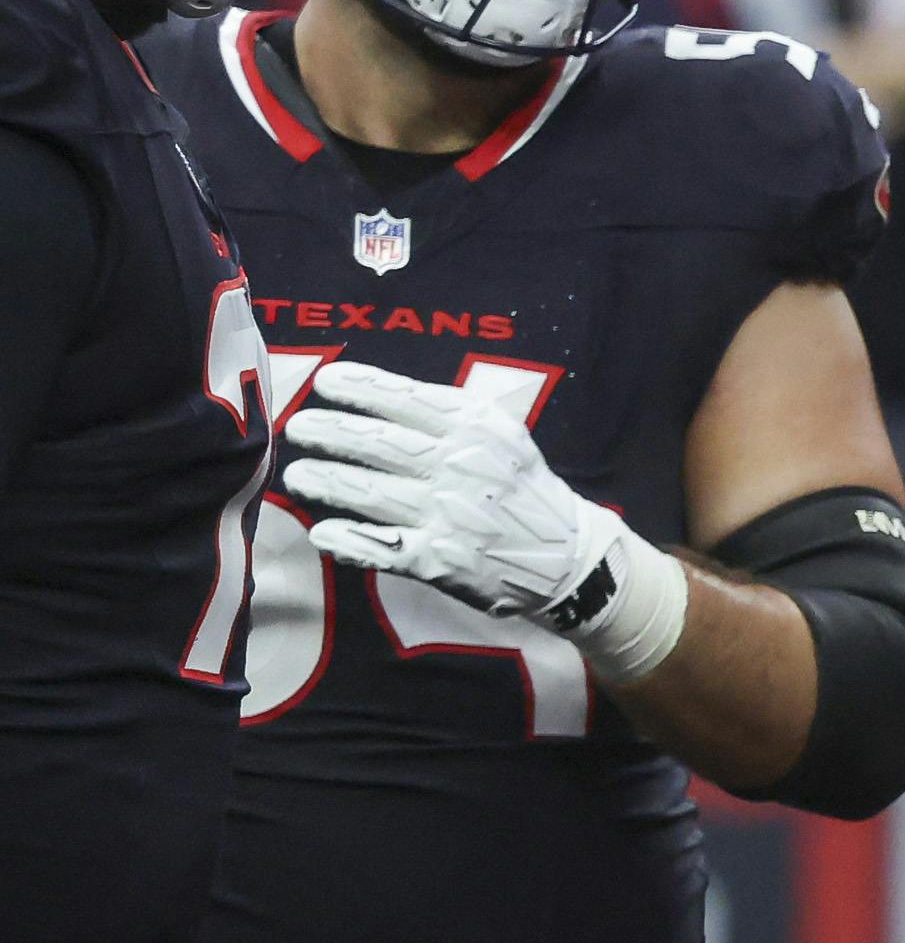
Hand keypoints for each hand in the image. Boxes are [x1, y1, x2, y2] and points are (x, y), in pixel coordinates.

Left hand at [278, 363, 613, 619]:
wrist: (568, 557)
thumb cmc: (521, 487)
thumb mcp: (501, 436)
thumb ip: (446, 415)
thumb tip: (371, 393)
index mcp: (475, 429)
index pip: (404, 399)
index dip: (358, 388)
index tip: (324, 382)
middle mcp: (459, 466)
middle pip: (378, 443)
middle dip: (329, 432)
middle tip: (298, 428)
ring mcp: (447, 515)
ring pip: (368, 491)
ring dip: (325, 481)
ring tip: (298, 476)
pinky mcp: (439, 561)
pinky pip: (379, 547)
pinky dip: (346, 540)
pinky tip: (322, 531)